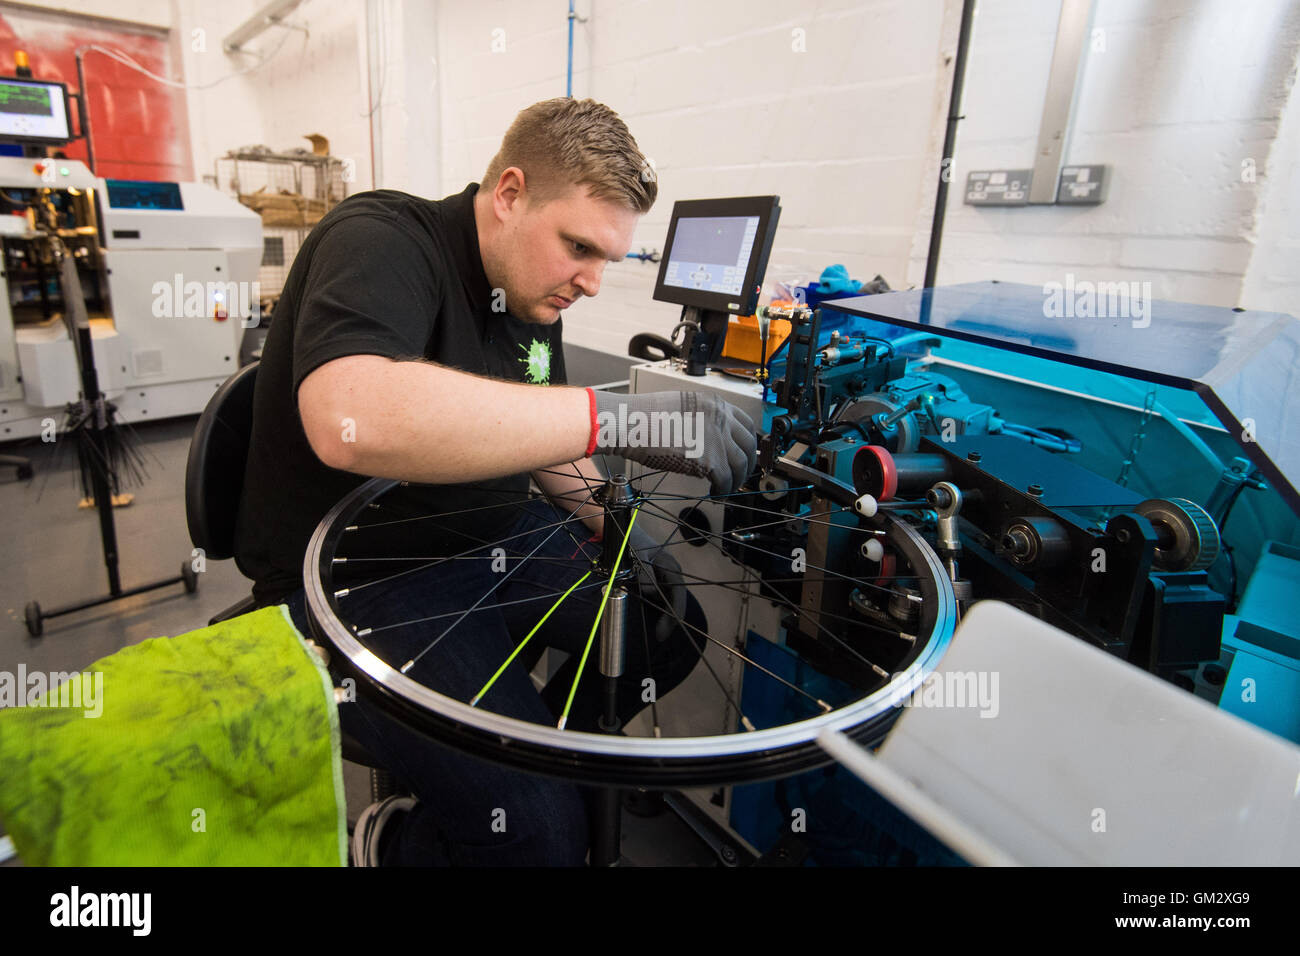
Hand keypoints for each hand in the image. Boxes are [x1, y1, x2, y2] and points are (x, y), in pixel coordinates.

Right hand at [591, 390, 756, 494]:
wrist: (632, 423)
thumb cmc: (646, 417)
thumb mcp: (682, 408)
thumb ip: (702, 421)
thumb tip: (708, 443)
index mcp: (715, 404)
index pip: (746, 424)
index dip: (747, 442)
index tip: (745, 453)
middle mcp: (721, 418)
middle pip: (748, 445)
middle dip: (748, 464)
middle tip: (741, 475)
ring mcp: (718, 438)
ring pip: (741, 464)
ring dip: (736, 480)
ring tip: (727, 489)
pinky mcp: (710, 458)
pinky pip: (726, 480)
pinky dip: (724, 489)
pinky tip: (716, 493)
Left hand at [628, 524, 686, 642]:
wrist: (627, 533)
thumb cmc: (633, 542)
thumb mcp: (637, 556)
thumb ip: (645, 573)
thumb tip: (650, 591)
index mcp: (671, 567)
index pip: (678, 594)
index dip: (674, 613)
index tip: (665, 628)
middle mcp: (672, 573)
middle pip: (677, 600)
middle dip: (671, 619)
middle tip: (660, 635)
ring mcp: (666, 577)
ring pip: (670, 601)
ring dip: (666, 616)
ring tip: (659, 632)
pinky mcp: (659, 581)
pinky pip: (663, 598)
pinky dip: (661, 610)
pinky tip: (657, 621)